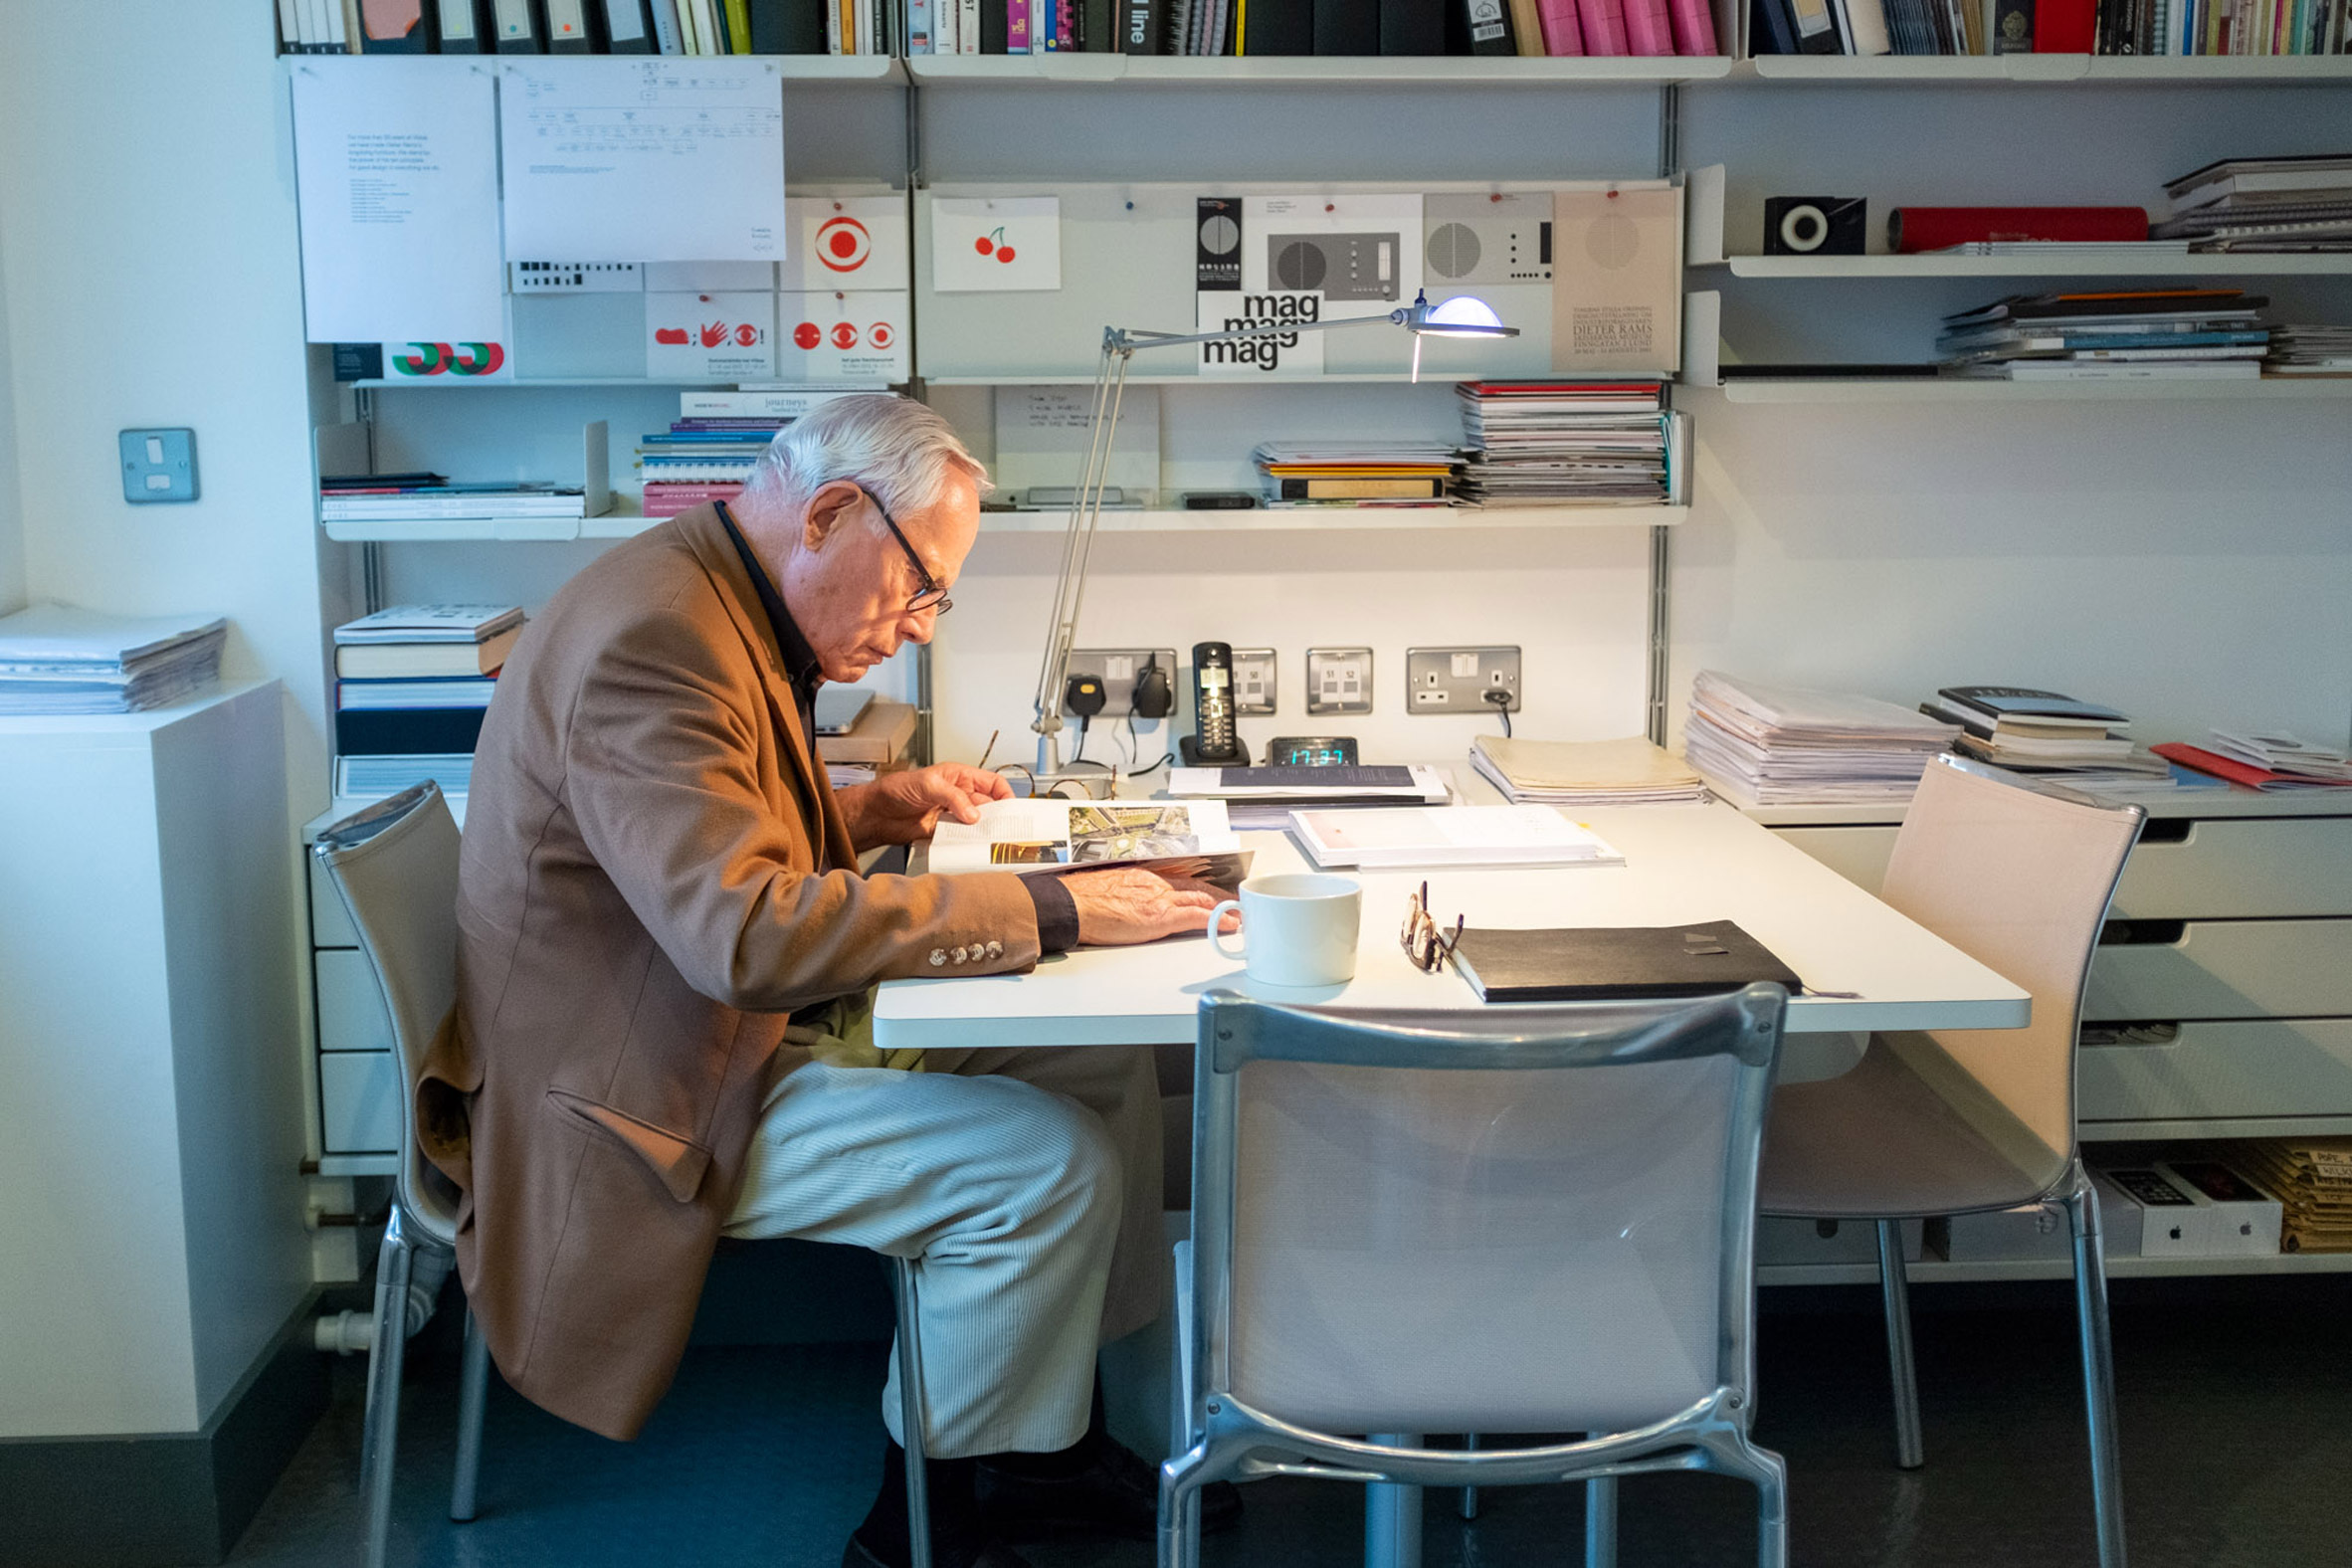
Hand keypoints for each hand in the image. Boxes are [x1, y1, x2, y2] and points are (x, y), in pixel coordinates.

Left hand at [839, 763, 1011, 849]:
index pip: (992, 783)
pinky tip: (971, 846)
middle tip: (1005, 828)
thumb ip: (953, 797)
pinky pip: (963, 838)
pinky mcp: (945, 832)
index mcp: (959, 778)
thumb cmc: (896, 789)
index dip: (1005, 794)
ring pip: (978, 825)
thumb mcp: (928, 784)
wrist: (876, 813)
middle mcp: (959, 796)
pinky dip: (969, 843)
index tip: (1011, 807)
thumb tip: (974, 814)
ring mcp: (953, 815)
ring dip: (984, 832)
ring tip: (990, 839)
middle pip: (989, 806)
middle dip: (998, 816)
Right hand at [1062, 866, 1234, 945]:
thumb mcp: (1110, 891)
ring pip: (1203, 899)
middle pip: (1198, 888)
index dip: (1203, 888)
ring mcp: (1160, 899)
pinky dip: (1216, 920)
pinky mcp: (1159, 917)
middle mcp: (1157, 884)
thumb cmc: (1083, 900)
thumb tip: (1130, 905)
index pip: (1182, 881)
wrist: (1072, 904)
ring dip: (1225, 908)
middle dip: (1220, 897)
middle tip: (1237, 904)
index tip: (1214, 893)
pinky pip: (1196, 916)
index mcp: (1145, 878)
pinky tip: (1229, 925)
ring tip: (1241, 916)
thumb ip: (1128, 895)